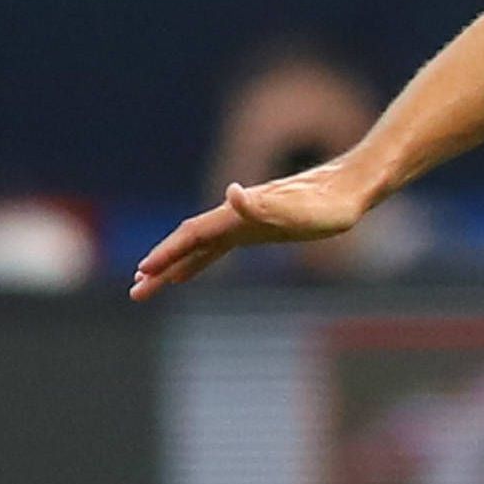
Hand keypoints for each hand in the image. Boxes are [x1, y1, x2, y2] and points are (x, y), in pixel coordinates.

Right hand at [128, 162, 374, 297]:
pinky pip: (216, 250)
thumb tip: (231, 192)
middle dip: (160, 268)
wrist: (349, 190)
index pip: (192, 236)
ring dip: (172, 266)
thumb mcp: (299, 210)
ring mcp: (243, 225)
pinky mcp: (256, 231)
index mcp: (237, 216)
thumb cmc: (327, 205)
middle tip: (135, 293)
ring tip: (147, 285)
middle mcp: (235, 218)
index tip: (143, 272)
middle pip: (187, 244)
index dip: (168, 253)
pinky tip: (186, 274)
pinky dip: (197, 262)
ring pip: (198, 248)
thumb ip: (262, 205)